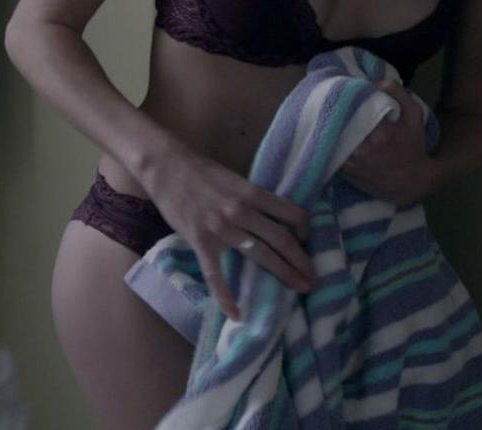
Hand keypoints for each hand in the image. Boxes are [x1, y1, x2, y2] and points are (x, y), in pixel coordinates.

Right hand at [140, 145, 312, 320]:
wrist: (168, 167)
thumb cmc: (202, 171)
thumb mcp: (236, 180)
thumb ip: (253, 199)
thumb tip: (272, 217)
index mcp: (253, 193)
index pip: (291, 213)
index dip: (305, 229)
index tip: (307, 241)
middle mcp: (242, 211)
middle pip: (282, 239)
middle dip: (301, 261)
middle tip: (313, 278)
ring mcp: (222, 229)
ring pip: (261, 255)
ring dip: (283, 273)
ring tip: (299, 288)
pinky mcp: (202, 242)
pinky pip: (216, 275)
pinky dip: (226, 296)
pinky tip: (236, 314)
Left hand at [339, 81, 433, 206]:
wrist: (412, 182)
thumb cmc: (413, 146)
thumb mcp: (414, 115)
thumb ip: (398, 93)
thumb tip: (375, 81)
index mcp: (380, 132)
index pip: (354, 107)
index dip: (348, 96)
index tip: (346, 87)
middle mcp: (363, 149)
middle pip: (340, 122)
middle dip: (337, 110)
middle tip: (335, 98)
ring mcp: (352, 163)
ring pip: (333, 138)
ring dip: (332, 126)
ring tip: (330, 114)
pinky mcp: (345, 173)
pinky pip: (332, 152)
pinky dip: (332, 143)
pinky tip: (334, 134)